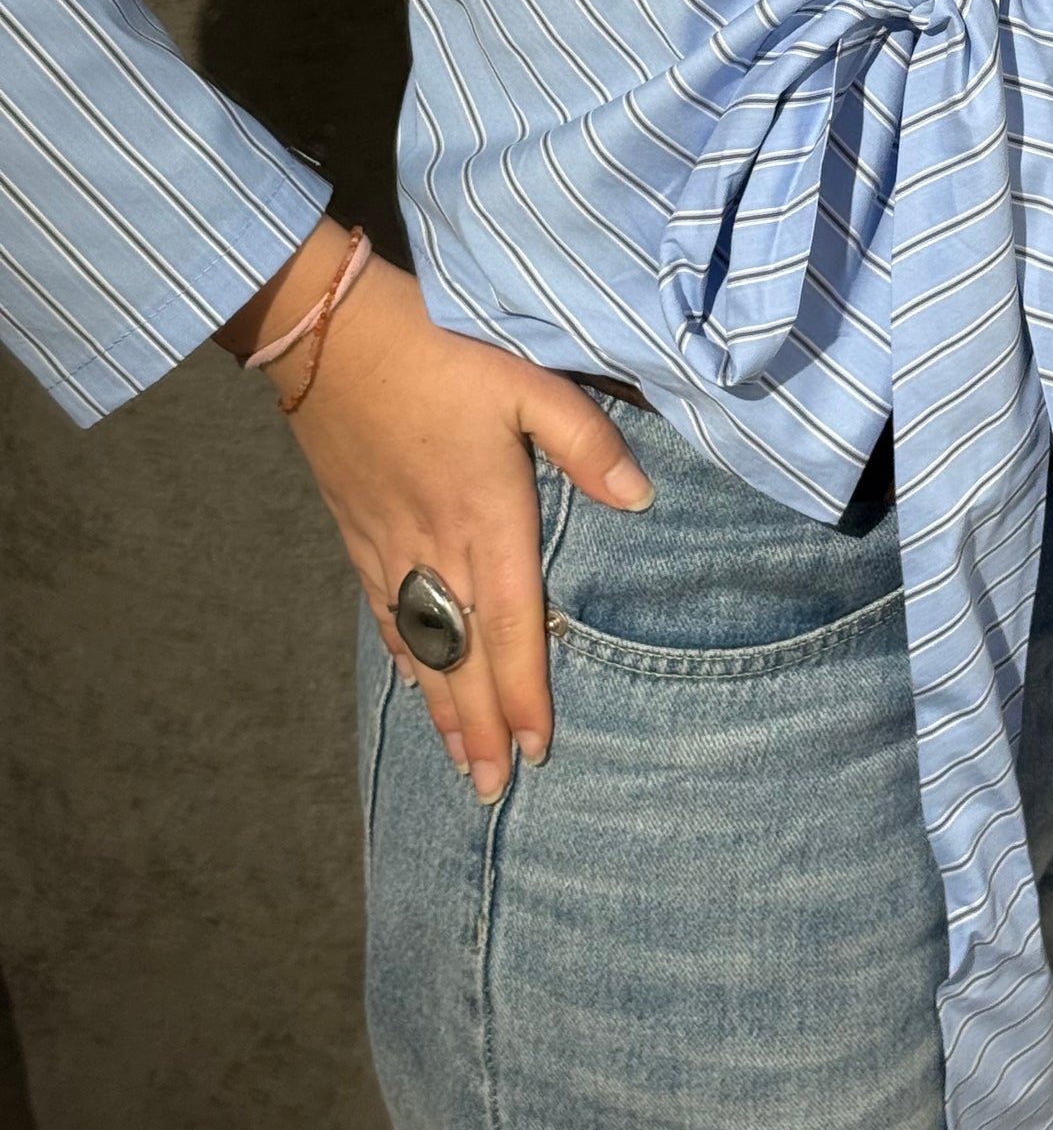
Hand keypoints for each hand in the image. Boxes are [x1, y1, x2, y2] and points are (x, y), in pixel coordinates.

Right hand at [242, 231, 655, 800]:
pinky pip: (385, 617)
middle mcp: (435, 549)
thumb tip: (640, 499)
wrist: (334, 340)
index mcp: (484, 520)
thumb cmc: (442, 354)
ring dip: (443, 710)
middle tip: (497, 789)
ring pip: (422, 648)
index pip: (510, 627)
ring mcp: (390, 547)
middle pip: (462, 659)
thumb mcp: (528, 383)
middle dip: (481, 728)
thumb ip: (587, 442)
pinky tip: (415, 684)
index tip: (537, 749)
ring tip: (462, 762)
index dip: (523, 693)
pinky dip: (404, 663)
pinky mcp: (359, 534)